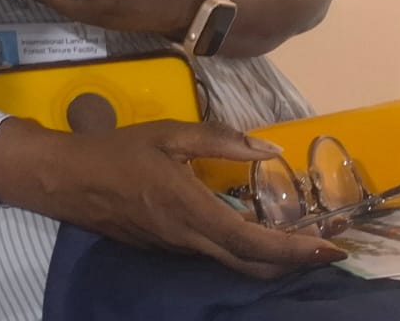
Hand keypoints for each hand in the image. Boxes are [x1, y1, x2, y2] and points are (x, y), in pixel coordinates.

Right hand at [0, 119, 346, 278]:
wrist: (67, 179)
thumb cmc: (117, 151)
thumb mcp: (167, 133)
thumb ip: (220, 139)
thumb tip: (268, 147)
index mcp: (192, 209)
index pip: (255, 244)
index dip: (297, 251)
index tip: (332, 248)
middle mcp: (189, 238)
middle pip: (252, 265)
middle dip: (294, 262)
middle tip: (323, 247)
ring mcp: (176, 249)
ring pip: (234, 265)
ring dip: (269, 258)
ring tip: (295, 239)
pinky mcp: (165, 249)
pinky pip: (213, 256)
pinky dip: (242, 251)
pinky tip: (248, 230)